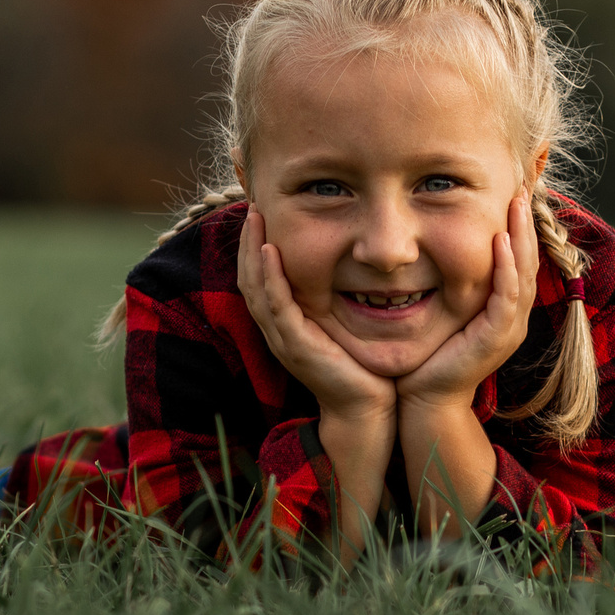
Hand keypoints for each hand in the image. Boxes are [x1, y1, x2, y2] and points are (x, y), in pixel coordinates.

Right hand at [237, 206, 397, 422]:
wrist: (366, 409)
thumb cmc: (359, 367)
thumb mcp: (340, 324)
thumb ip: (334, 298)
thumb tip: (347, 264)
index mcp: (283, 323)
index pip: (258, 277)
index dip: (255, 245)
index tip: (262, 212)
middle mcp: (276, 330)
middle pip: (248, 277)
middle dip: (247, 240)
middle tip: (253, 205)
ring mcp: (282, 339)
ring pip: (255, 287)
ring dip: (252, 250)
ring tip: (254, 218)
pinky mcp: (296, 346)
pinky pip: (276, 306)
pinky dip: (270, 277)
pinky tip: (270, 251)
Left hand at [396, 191, 538, 414]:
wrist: (425, 400)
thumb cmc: (429, 356)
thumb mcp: (444, 311)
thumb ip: (452, 283)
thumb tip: (436, 248)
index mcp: (504, 309)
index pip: (519, 259)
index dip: (519, 226)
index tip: (513, 192)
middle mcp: (513, 316)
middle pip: (529, 260)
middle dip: (526, 222)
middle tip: (522, 185)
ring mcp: (509, 327)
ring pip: (524, 273)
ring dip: (521, 236)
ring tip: (517, 203)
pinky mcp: (497, 337)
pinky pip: (507, 295)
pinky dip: (507, 267)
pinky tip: (501, 241)